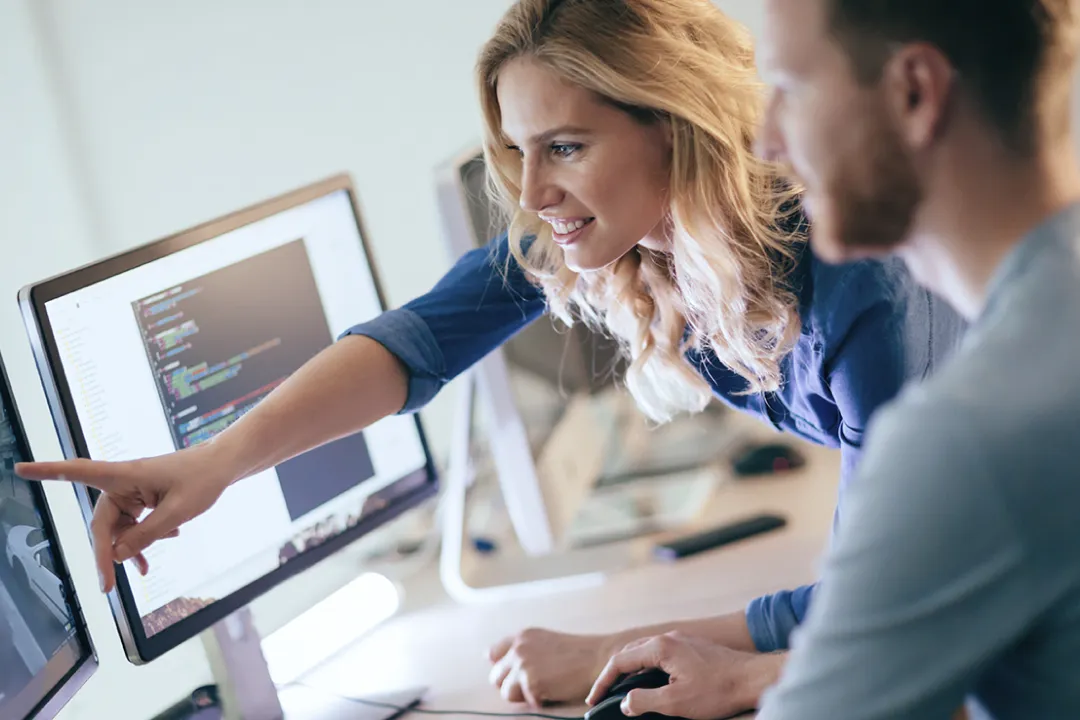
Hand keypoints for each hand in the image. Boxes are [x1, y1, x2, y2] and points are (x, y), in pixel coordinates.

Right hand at [16, 442, 235, 591]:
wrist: (224, 466)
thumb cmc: (203, 479)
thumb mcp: (177, 512)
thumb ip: (146, 535)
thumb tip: (116, 556)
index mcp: (125, 475)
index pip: (78, 471)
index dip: (47, 471)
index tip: (20, 468)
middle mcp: (123, 482)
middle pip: (102, 523)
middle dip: (106, 554)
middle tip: (108, 586)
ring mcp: (133, 491)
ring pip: (119, 528)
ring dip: (131, 548)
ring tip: (144, 570)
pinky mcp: (144, 499)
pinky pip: (134, 525)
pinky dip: (143, 539)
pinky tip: (156, 551)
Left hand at [488, 628, 618, 705]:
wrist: (599, 658)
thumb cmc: (576, 654)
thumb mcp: (545, 642)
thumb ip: (523, 649)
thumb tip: (492, 659)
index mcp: (522, 636)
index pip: (493, 654)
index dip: (503, 668)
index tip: (516, 673)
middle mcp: (518, 648)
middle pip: (496, 677)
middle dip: (512, 684)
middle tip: (536, 684)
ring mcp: (524, 665)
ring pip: (506, 692)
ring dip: (523, 695)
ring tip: (544, 688)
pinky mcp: (531, 682)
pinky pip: (524, 702)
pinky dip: (537, 702)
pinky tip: (552, 692)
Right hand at [587, 632, 777, 719]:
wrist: (754, 678)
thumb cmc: (718, 690)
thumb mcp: (676, 702)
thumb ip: (645, 701)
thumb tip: (626, 703)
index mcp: (661, 648)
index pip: (620, 661)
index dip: (603, 682)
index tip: (594, 699)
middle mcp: (669, 638)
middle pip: (630, 653)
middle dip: (613, 674)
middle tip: (603, 694)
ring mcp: (682, 641)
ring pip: (646, 652)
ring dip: (630, 670)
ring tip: (622, 689)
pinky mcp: (693, 648)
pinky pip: (661, 654)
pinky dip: (647, 667)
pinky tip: (650, 681)